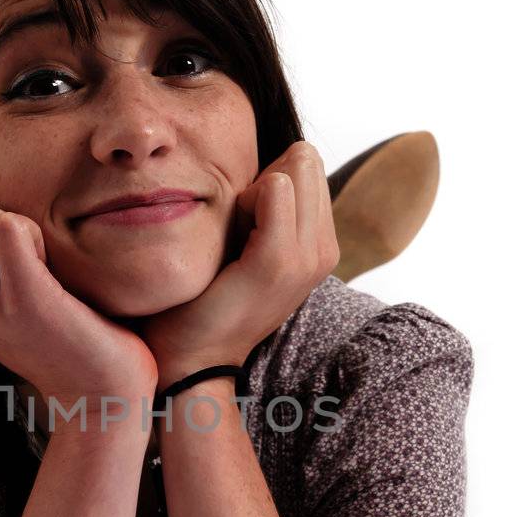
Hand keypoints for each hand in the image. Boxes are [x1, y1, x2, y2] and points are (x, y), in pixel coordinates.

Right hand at [0, 186, 158, 412]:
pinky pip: (9, 227)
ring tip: (41, 259)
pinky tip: (54, 265)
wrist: (100, 395)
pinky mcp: (24, 300)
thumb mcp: (4, 300)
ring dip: (16, 220)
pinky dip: (35, 231)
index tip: (13, 249)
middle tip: (29, 250)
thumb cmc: (64, 336)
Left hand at [137, 139, 339, 389]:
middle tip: (237, 230)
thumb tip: (268, 160)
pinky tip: (229, 242)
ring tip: (234, 241)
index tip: (244, 223)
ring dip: (252, 192)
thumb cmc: (207, 295)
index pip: (307, 163)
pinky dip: (246, 200)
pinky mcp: (278, 261)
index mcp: (320, 245)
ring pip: (292, 168)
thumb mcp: (247, 243)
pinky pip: (275, 188)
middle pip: (304, 159)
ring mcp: (307, 258)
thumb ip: (265, 205)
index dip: (269, 177)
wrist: (191, 357)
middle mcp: (325, 250)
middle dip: (265, 178)